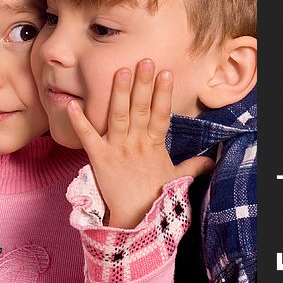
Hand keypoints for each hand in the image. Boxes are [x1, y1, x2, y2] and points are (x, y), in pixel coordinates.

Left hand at [66, 59, 213, 228]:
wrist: (136, 221)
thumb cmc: (156, 198)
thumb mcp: (175, 178)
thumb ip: (192, 166)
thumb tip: (211, 160)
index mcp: (155, 145)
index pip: (162, 114)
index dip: (163, 94)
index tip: (165, 73)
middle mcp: (137, 143)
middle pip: (141, 109)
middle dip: (142, 84)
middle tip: (143, 61)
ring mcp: (118, 149)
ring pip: (119, 116)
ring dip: (119, 93)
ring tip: (120, 70)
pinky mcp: (99, 159)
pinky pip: (88, 137)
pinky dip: (79, 121)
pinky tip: (71, 104)